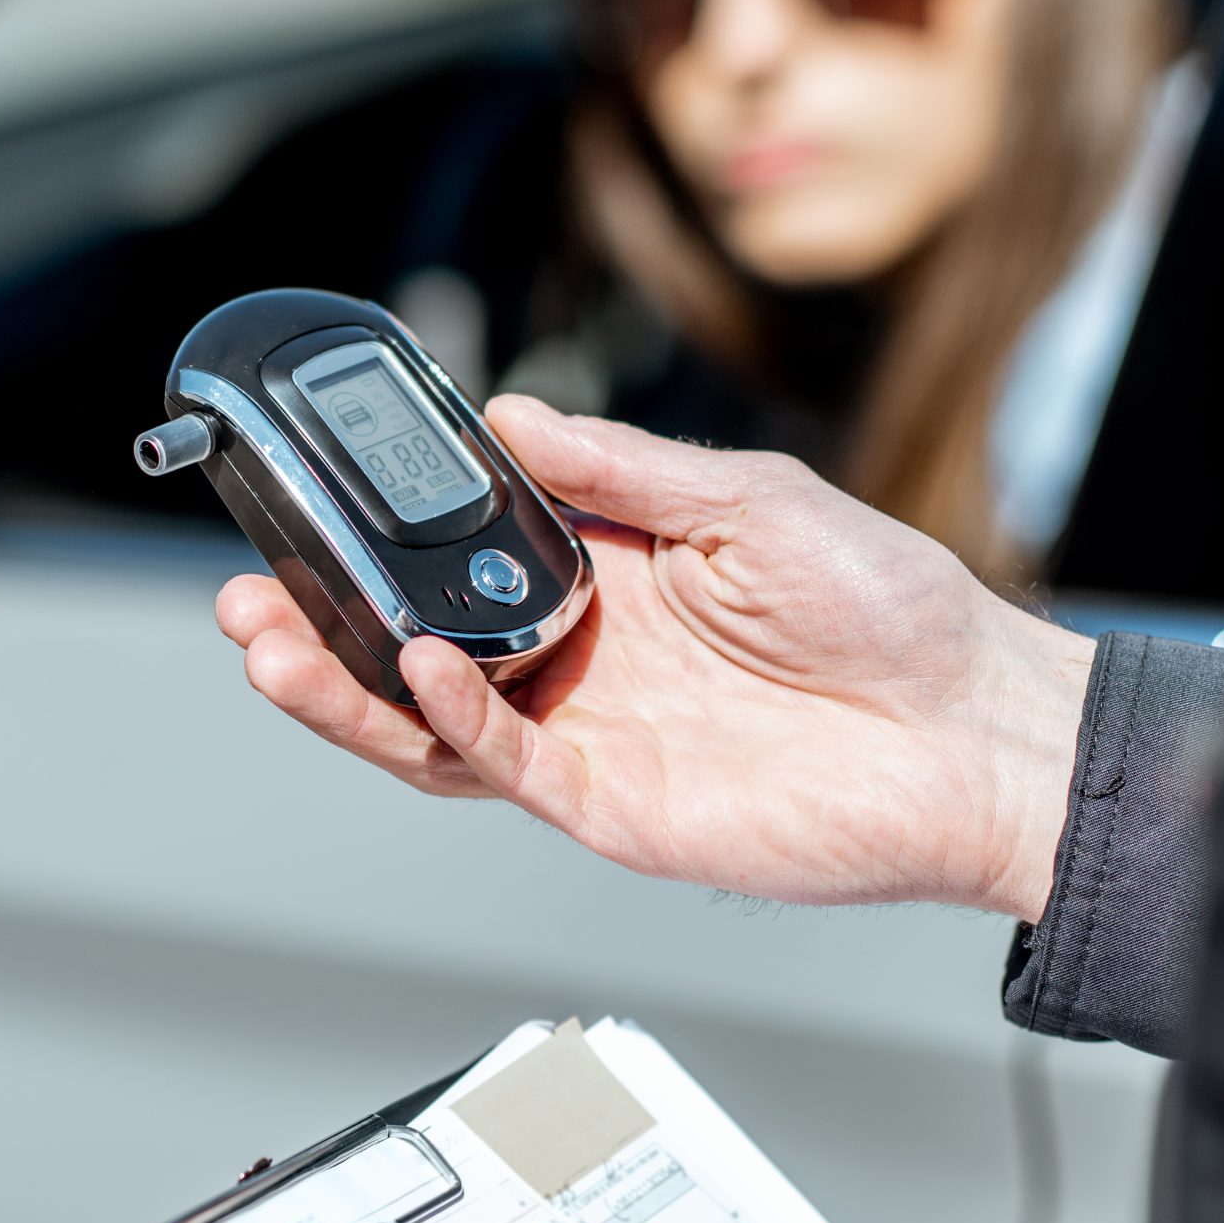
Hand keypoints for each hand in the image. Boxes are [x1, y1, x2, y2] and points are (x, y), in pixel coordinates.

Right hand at [215, 397, 1093, 919]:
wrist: (973, 733)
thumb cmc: (892, 614)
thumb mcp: (752, 500)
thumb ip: (622, 471)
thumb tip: (510, 418)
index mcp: (606, 578)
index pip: (460, 561)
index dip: (382, 540)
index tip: (313, 501)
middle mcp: (580, 662)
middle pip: (415, 651)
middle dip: (323, 626)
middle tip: (250, 593)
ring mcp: (590, 738)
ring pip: (431, 724)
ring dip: (349, 687)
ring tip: (276, 643)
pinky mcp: (614, 805)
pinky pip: (507, 769)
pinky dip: (452, 724)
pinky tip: (421, 673)